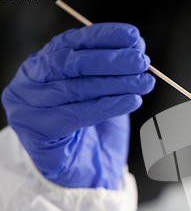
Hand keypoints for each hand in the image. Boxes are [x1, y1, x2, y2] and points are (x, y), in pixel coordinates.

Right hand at [1, 23, 154, 188]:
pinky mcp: (36, 133)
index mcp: (43, 64)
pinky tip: (131, 100)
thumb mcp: (107, 92)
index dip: (104, 36)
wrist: (87, 174)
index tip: (134, 36)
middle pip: (72, 63)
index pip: (72, 42)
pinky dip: (107, 106)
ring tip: (144, 82)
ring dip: (117, 83)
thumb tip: (137, 46)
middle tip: (142, 61)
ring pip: (76, 88)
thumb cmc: (96, 130)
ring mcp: (27, 107)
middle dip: (113, 60)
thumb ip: (115, 70)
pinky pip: (76, 115)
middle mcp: (30, 81)